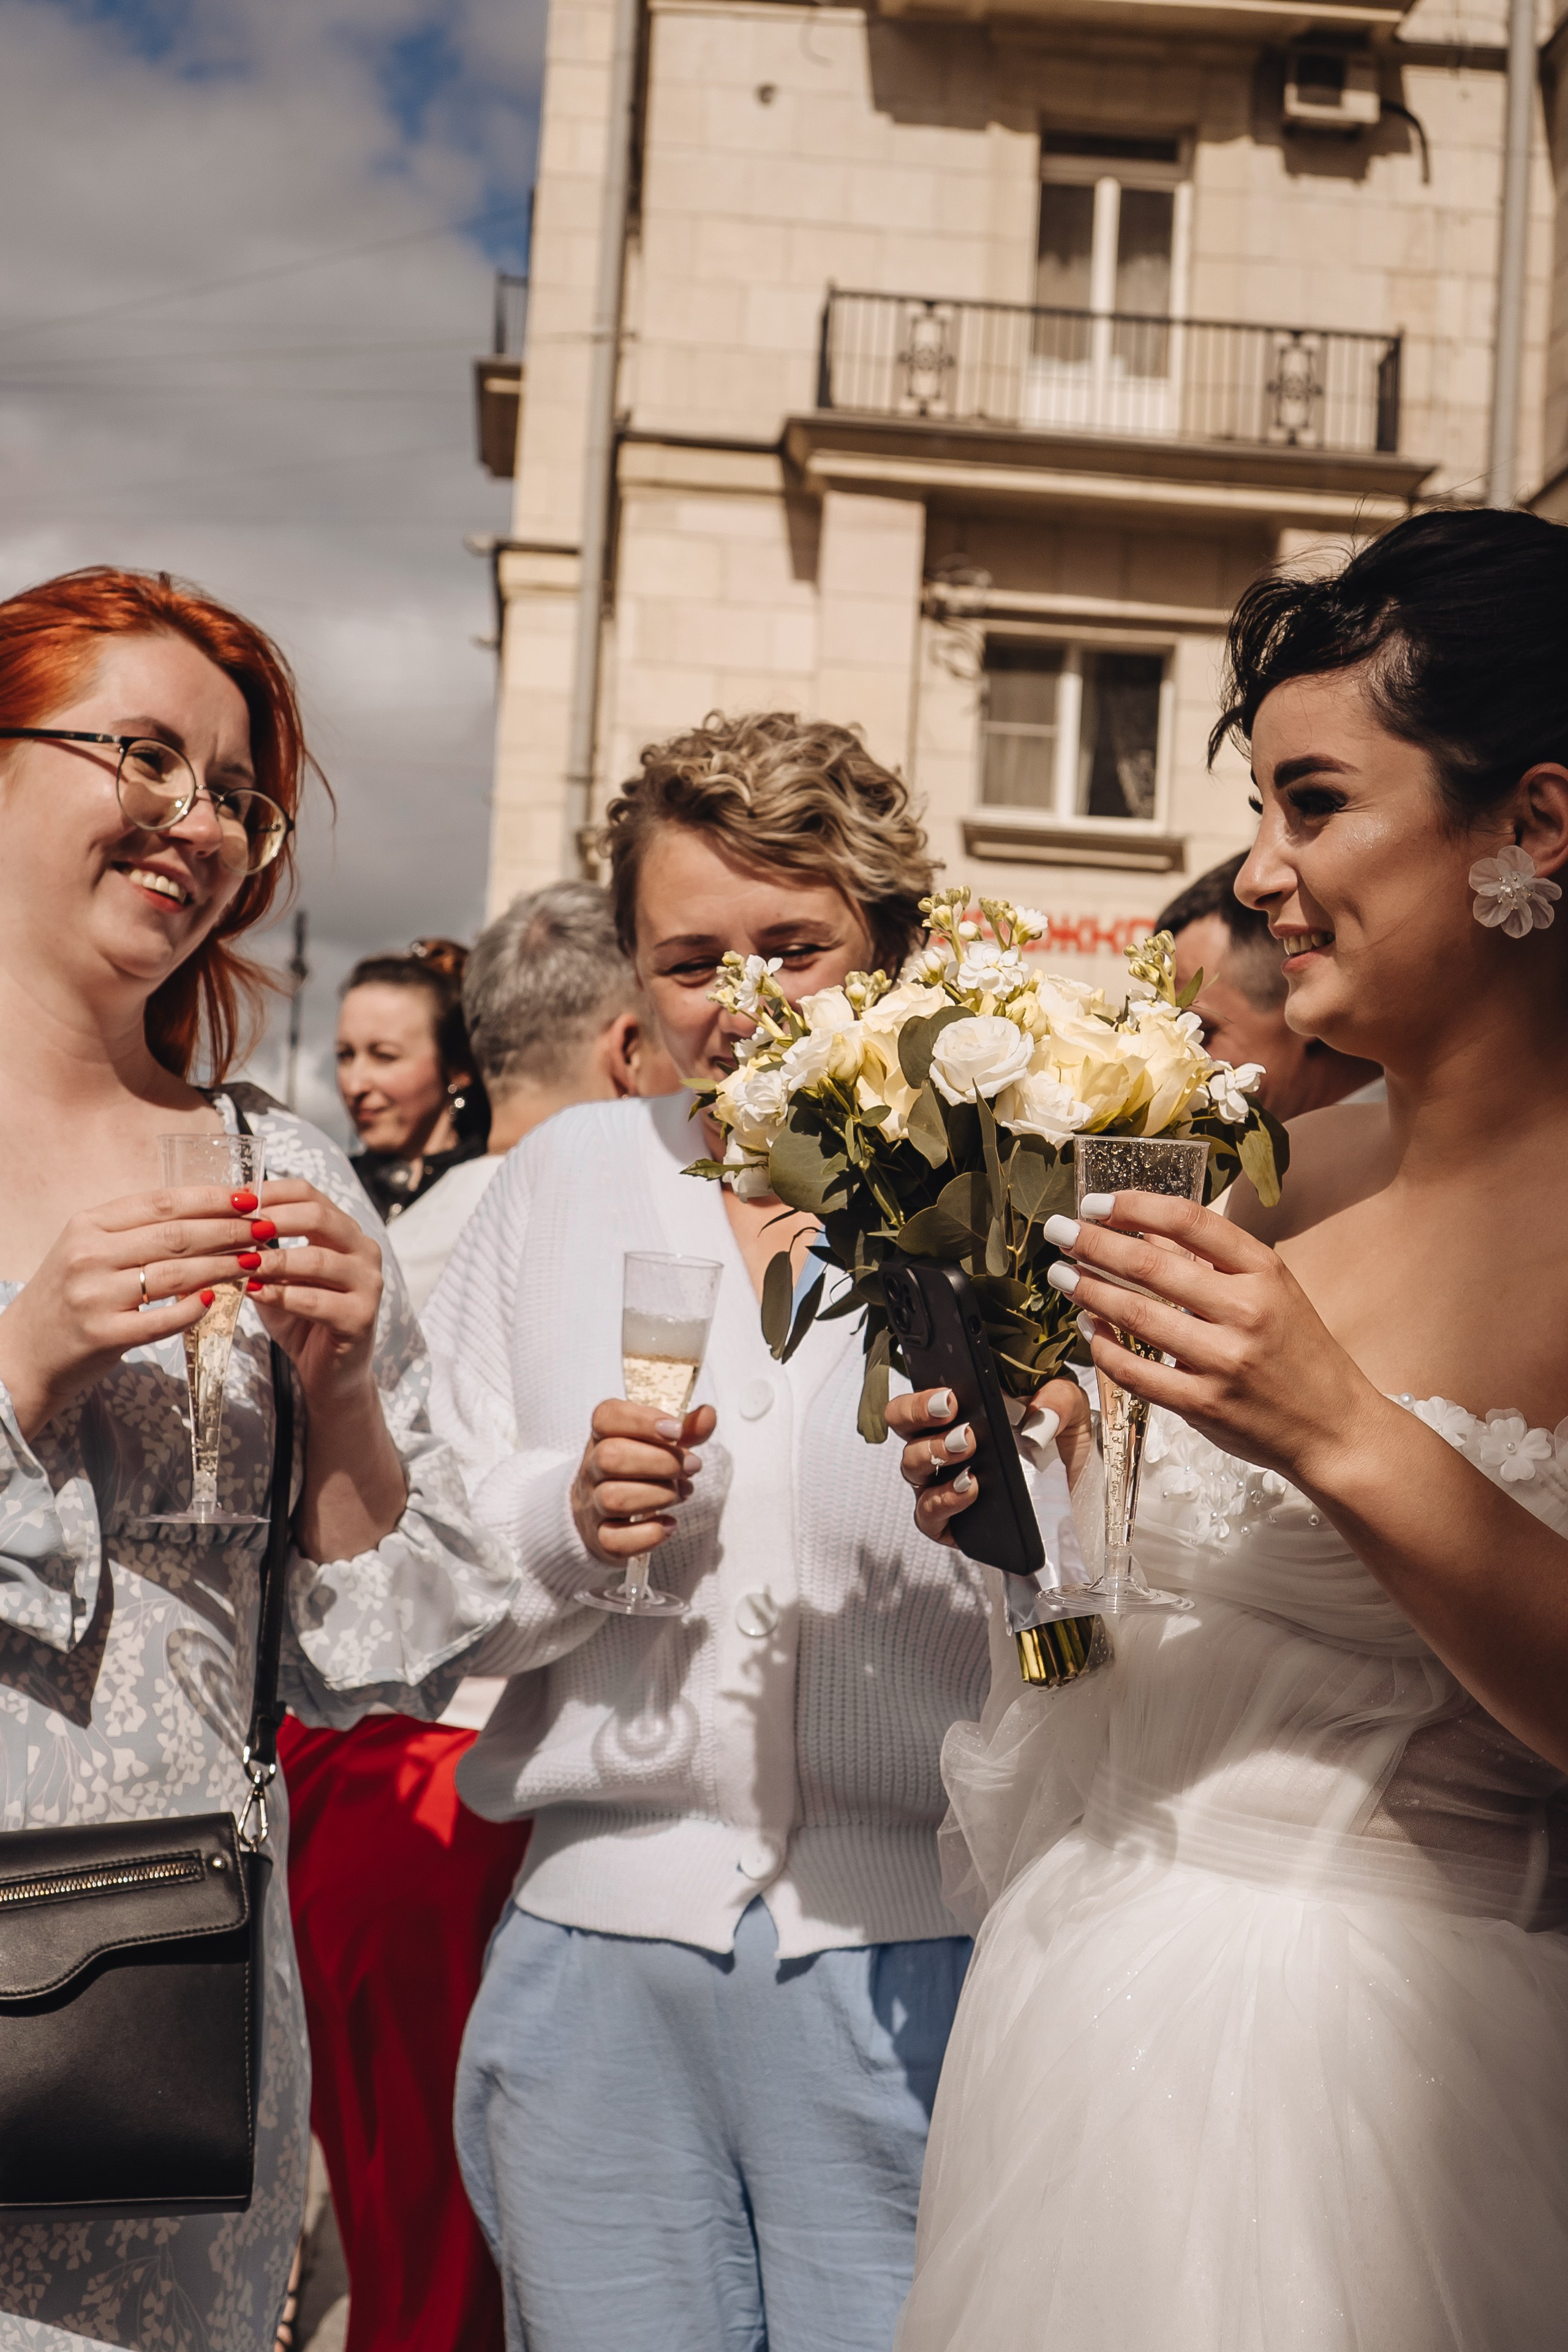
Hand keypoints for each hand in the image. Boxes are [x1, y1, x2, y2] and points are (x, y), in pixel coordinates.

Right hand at [0, 1183, 281, 1439]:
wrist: (22, 1353)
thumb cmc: (69, 1297)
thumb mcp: (90, 1251)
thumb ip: (134, 1231)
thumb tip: (203, 1211)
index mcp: (89, 1225)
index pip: (161, 1203)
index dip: (211, 1199)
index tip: (250, 1197)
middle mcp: (89, 1255)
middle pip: (175, 1236)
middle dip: (229, 1231)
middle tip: (266, 1229)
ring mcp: (95, 1296)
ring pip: (175, 1274)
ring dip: (223, 1266)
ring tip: (256, 1262)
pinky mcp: (103, 1335)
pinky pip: (161, 1319)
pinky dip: (193, 1309)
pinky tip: (218, 1299)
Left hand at [240, 1179, 385, 1407]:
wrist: (330, 1372)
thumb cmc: (301, 1318)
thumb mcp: (278, 1276)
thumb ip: (260, 1249)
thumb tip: (219, 1221)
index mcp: (345, 1232)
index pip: (309, 1194)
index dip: (269, 1191)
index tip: (233, 1200)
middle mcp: (364, 1251)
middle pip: (319, 1217)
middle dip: (272, 1219)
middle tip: (236, 1228)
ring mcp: (369, 1284)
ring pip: (318, 1259)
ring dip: (273, 1260)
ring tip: (240, 1263)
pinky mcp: (361, 1318)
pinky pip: (317, 1301)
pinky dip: (282, 1296)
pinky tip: (254, 1294)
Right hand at [570, 1400, 716, 1565]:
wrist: (599, 1514)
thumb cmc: (636, 1471)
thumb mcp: (658, 1444)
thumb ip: (685, 1429)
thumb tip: (708, 1415)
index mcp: (603, 1437)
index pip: (606, 1417)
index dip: (642, 1420)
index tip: (676, 1430)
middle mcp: (592, 1469)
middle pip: (611, 1457)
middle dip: (660, 1461)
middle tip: (691, 1467)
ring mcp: (592, 1505)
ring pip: (613, 1498)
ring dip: (658, 1495)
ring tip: (682, 1493)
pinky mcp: (600, 1538)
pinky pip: (615, 1540)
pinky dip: (649, 1534)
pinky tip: (669, 1524)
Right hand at [887, 1379, 1089, 1549]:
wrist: (1074, 1492)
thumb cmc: (1057, 1442)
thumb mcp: (1068, 1410)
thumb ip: (1058, 1399)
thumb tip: (1036, 1414)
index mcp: (956, 1411)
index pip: (918, 1397)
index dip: (922, 1397)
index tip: (950, 1397)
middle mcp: (938, 1442)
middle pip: (902, 1426)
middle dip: (919, 1418)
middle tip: (959, 1423)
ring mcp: (938, 1482)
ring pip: (911, 1466)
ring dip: (935, 1455)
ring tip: (968, 1451)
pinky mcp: (946, 1519)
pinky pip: (927, 1513)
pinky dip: (944, 1500)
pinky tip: (970, 1489)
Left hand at [1041, 1192, 1374, 1486]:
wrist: (1334, 1428)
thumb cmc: (1298, 1353)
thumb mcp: (1271, 1292)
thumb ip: (1211, 1263)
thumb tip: (1140, 1231)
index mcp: (1265, 1273)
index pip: (1190, 1222)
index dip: (1135, 1206)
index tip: (1096, 1202)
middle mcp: (1246, 1312)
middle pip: (1151, 1266)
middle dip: (1093, 1244)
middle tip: (1059, 1232)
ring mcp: (1223, 1361)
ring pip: (1136, 1316)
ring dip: (1088, 1290)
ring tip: (1061, 1273)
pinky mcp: (1203, 1405)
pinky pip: (1136, 1372)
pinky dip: (1104, 1347)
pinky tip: (1089, 1327)